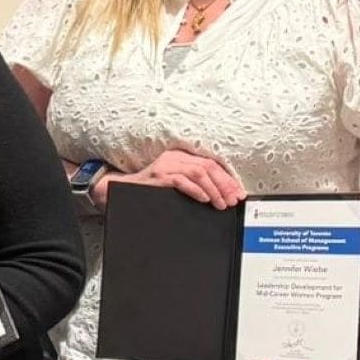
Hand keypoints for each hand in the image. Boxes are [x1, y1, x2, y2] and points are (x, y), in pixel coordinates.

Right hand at [96, 148, 244, 209]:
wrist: (121, 191)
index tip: (238, 193)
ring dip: (214, 189)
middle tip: (233, 200)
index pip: (212, 164)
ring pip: (199, 172)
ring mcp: (166, 165)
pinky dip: (196, 190)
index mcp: (181, 156)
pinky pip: (182, 181)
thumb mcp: (175, 182)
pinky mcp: (158, 176)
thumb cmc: (150, 189)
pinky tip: (204, 199)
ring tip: (221, 203)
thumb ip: (194, 183)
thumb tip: (221, 195)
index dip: (228, 179)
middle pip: (208, 166)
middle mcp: (175, 157)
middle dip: (225, 185)